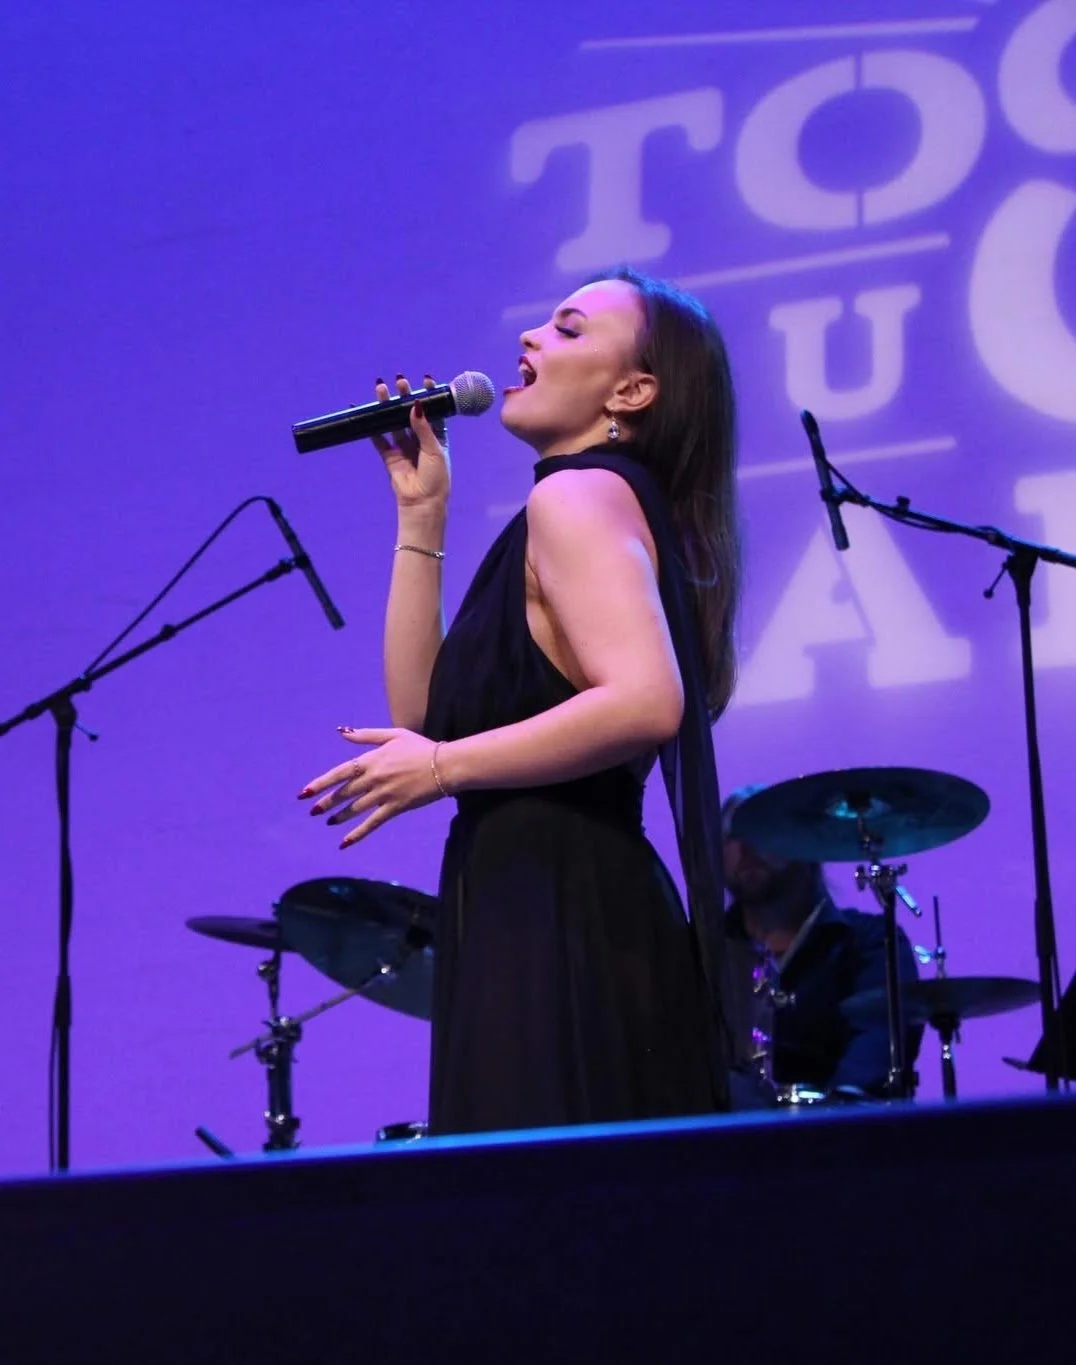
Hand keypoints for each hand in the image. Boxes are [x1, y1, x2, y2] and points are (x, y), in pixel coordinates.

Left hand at [298, 725, 443, 847]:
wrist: (445, 765)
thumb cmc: (421, 747)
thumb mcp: (394, 735)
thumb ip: (367, 735)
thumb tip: (342, 732)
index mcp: (372, 759)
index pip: (340, 773)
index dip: (321, 783)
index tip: (305, 792)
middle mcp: (374, 778)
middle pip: (344, 792)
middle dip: (326, 802)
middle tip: (313, 810)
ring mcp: (384, 794)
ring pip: (355, 808)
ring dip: (339, 816)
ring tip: (328, 822)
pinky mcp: (395, 808)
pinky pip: (372, 823)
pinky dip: (357, 834)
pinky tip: (344, 843)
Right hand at [372, 374, 450, 509]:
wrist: (422, 502)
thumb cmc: (436, 477)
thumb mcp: (434, 449)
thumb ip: (422, 427)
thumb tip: (414, 404)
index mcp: (436, 437)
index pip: (432, 411)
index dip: (429, 396)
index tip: (426, 380)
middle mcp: (419, 440)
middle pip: (410, 414)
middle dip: (404, 397)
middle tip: (399, 382)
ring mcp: (403, 447)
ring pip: (393, 422)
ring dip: (387, 407)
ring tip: (381, 390)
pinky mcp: (390, 457)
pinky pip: (379, 439)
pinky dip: (371, 428)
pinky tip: (366, 413)